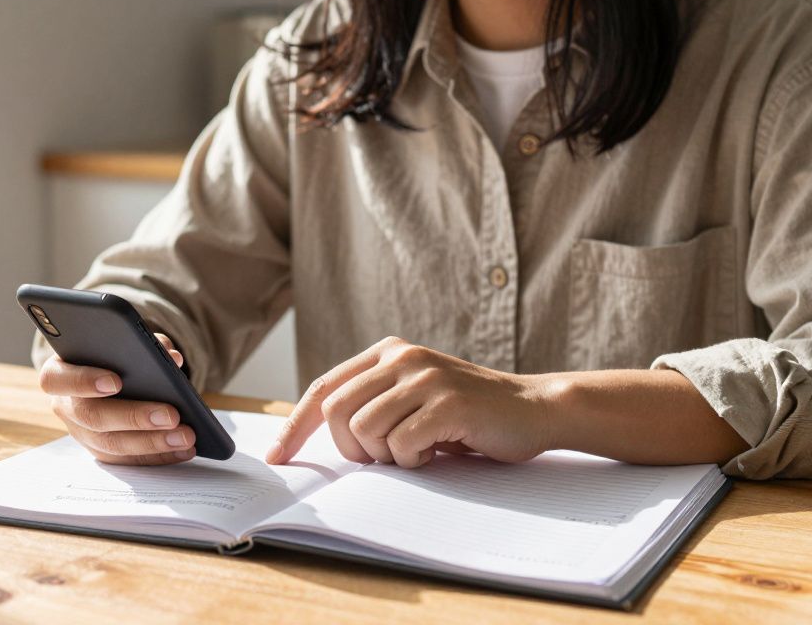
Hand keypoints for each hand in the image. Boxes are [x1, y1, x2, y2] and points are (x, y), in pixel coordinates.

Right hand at [39, 333, 196, 464]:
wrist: (100, 373)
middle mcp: (66, 407)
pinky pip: (127, 460)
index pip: (58, 379)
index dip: (84, 381)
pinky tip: (184, 448)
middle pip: (93, 417)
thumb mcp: (120, 340)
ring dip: (153, 442)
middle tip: (172, 415)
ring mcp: (81, 433)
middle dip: (135, 417)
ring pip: (112, 444)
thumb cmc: (108, 353)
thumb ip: (143, 342)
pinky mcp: (101, 451)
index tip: (116, 381)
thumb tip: (171, 357)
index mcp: (59, 373)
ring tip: (186, 436)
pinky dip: (159, 455)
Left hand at [266, 336, 555, 467]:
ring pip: (366, 430)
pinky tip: (438, 450)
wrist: (533, 409)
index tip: (278, 457)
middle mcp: (402, 357)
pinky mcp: (447, 402)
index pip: (324, 389)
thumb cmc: (467, 414)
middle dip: (350, 448)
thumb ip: (373, 403)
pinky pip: (402, 444)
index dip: (296, 426)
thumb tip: (318, 436)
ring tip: (418, 450)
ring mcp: (425, 377)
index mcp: (387, 352)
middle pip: (338, 412)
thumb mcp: (413, 398)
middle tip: (382, 459)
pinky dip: (414, 459)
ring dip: (386, 456)